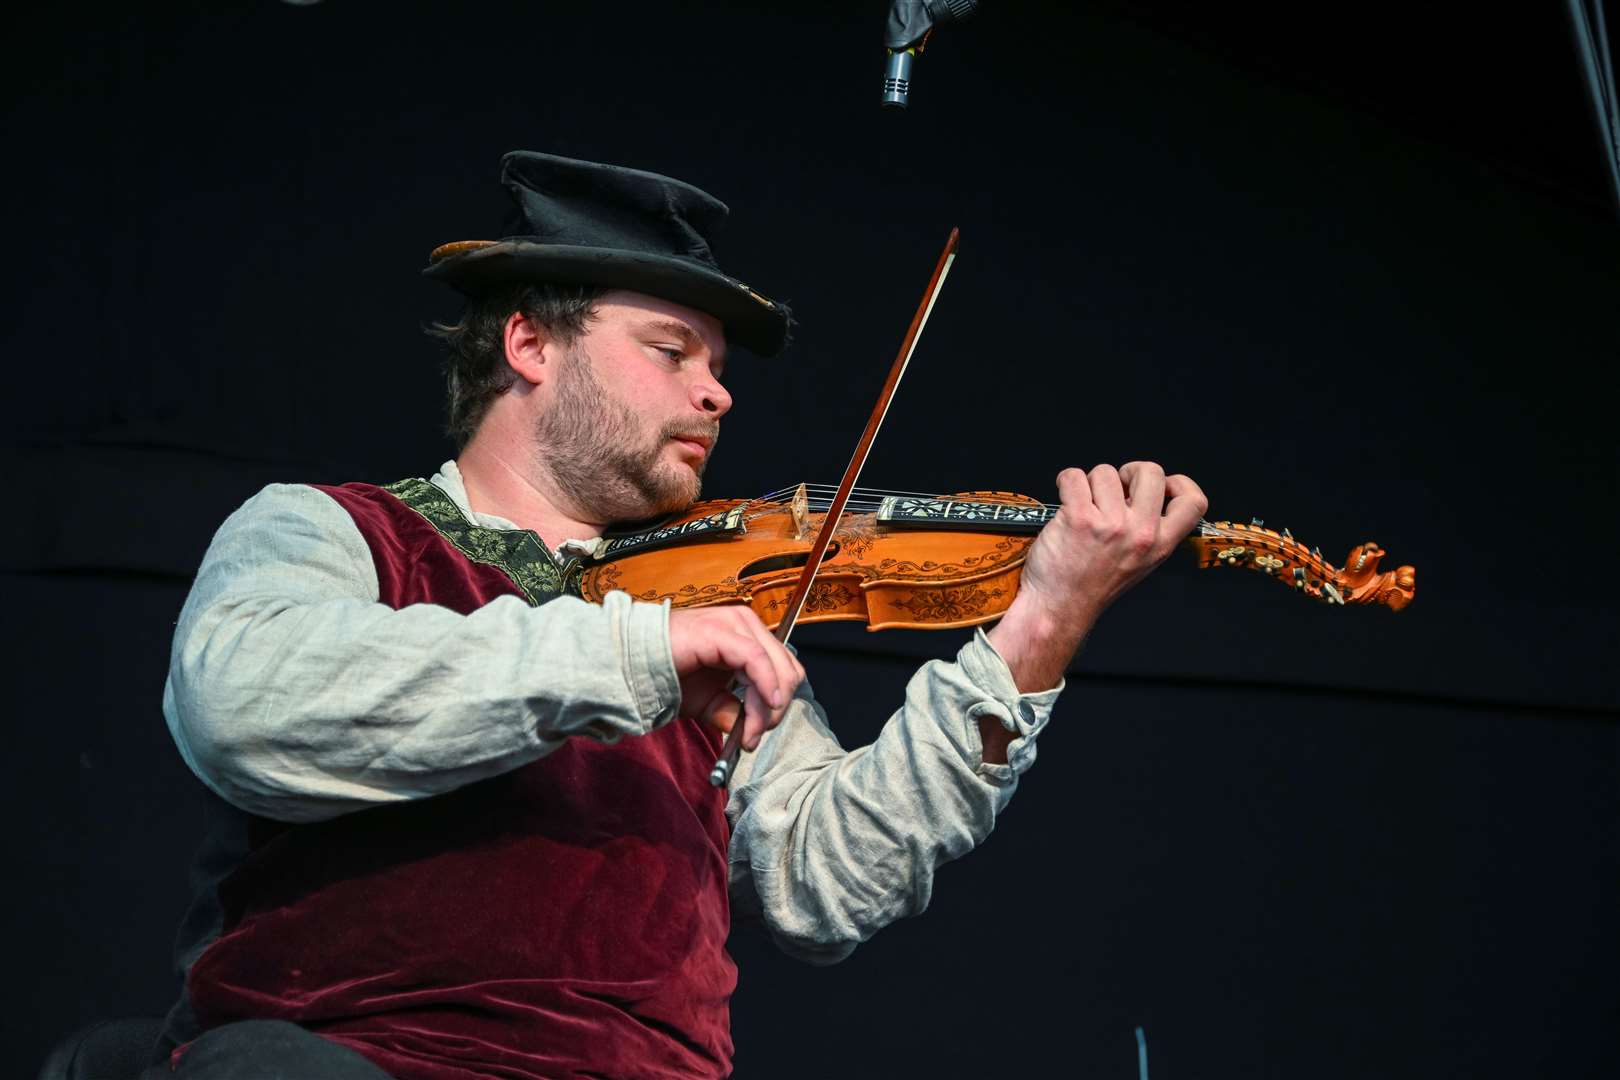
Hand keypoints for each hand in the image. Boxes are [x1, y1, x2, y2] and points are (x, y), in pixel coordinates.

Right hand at [667, 606, 805, 750]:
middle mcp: (745, 624)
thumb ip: (734, 711)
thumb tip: (752, 732)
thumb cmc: (666, 677)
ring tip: (746, 731)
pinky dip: (762, 688)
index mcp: (747, 635)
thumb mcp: (709, 701)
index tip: (757, 734)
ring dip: (766, 706)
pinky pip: (755, 660)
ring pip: (777, 667)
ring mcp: (734, 623)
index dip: (780, 705)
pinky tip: (757, 712)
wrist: (629, 665)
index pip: (785, 669)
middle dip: (774, 710)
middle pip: (788, 669)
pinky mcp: (720, 630)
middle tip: (751, 736)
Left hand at [988, 462, 1206, 692]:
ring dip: (1090, 483)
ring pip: (1106, 472)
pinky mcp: (1079, 518)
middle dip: (1129, 471)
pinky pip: (1074, 476)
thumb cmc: (1089, 585)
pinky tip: (1065, 499)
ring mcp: (1111, 525)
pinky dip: (1066, 481)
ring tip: (1083, 506)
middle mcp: (1140, 533)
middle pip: (1151, 471)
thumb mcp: (1137, 563)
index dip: (1179, 483)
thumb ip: (1148, 530)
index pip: (1194, 502)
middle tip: (1115, 487)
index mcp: (1159, 545)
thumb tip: (1139, 492)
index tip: (1162, 484)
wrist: (1057, 608)